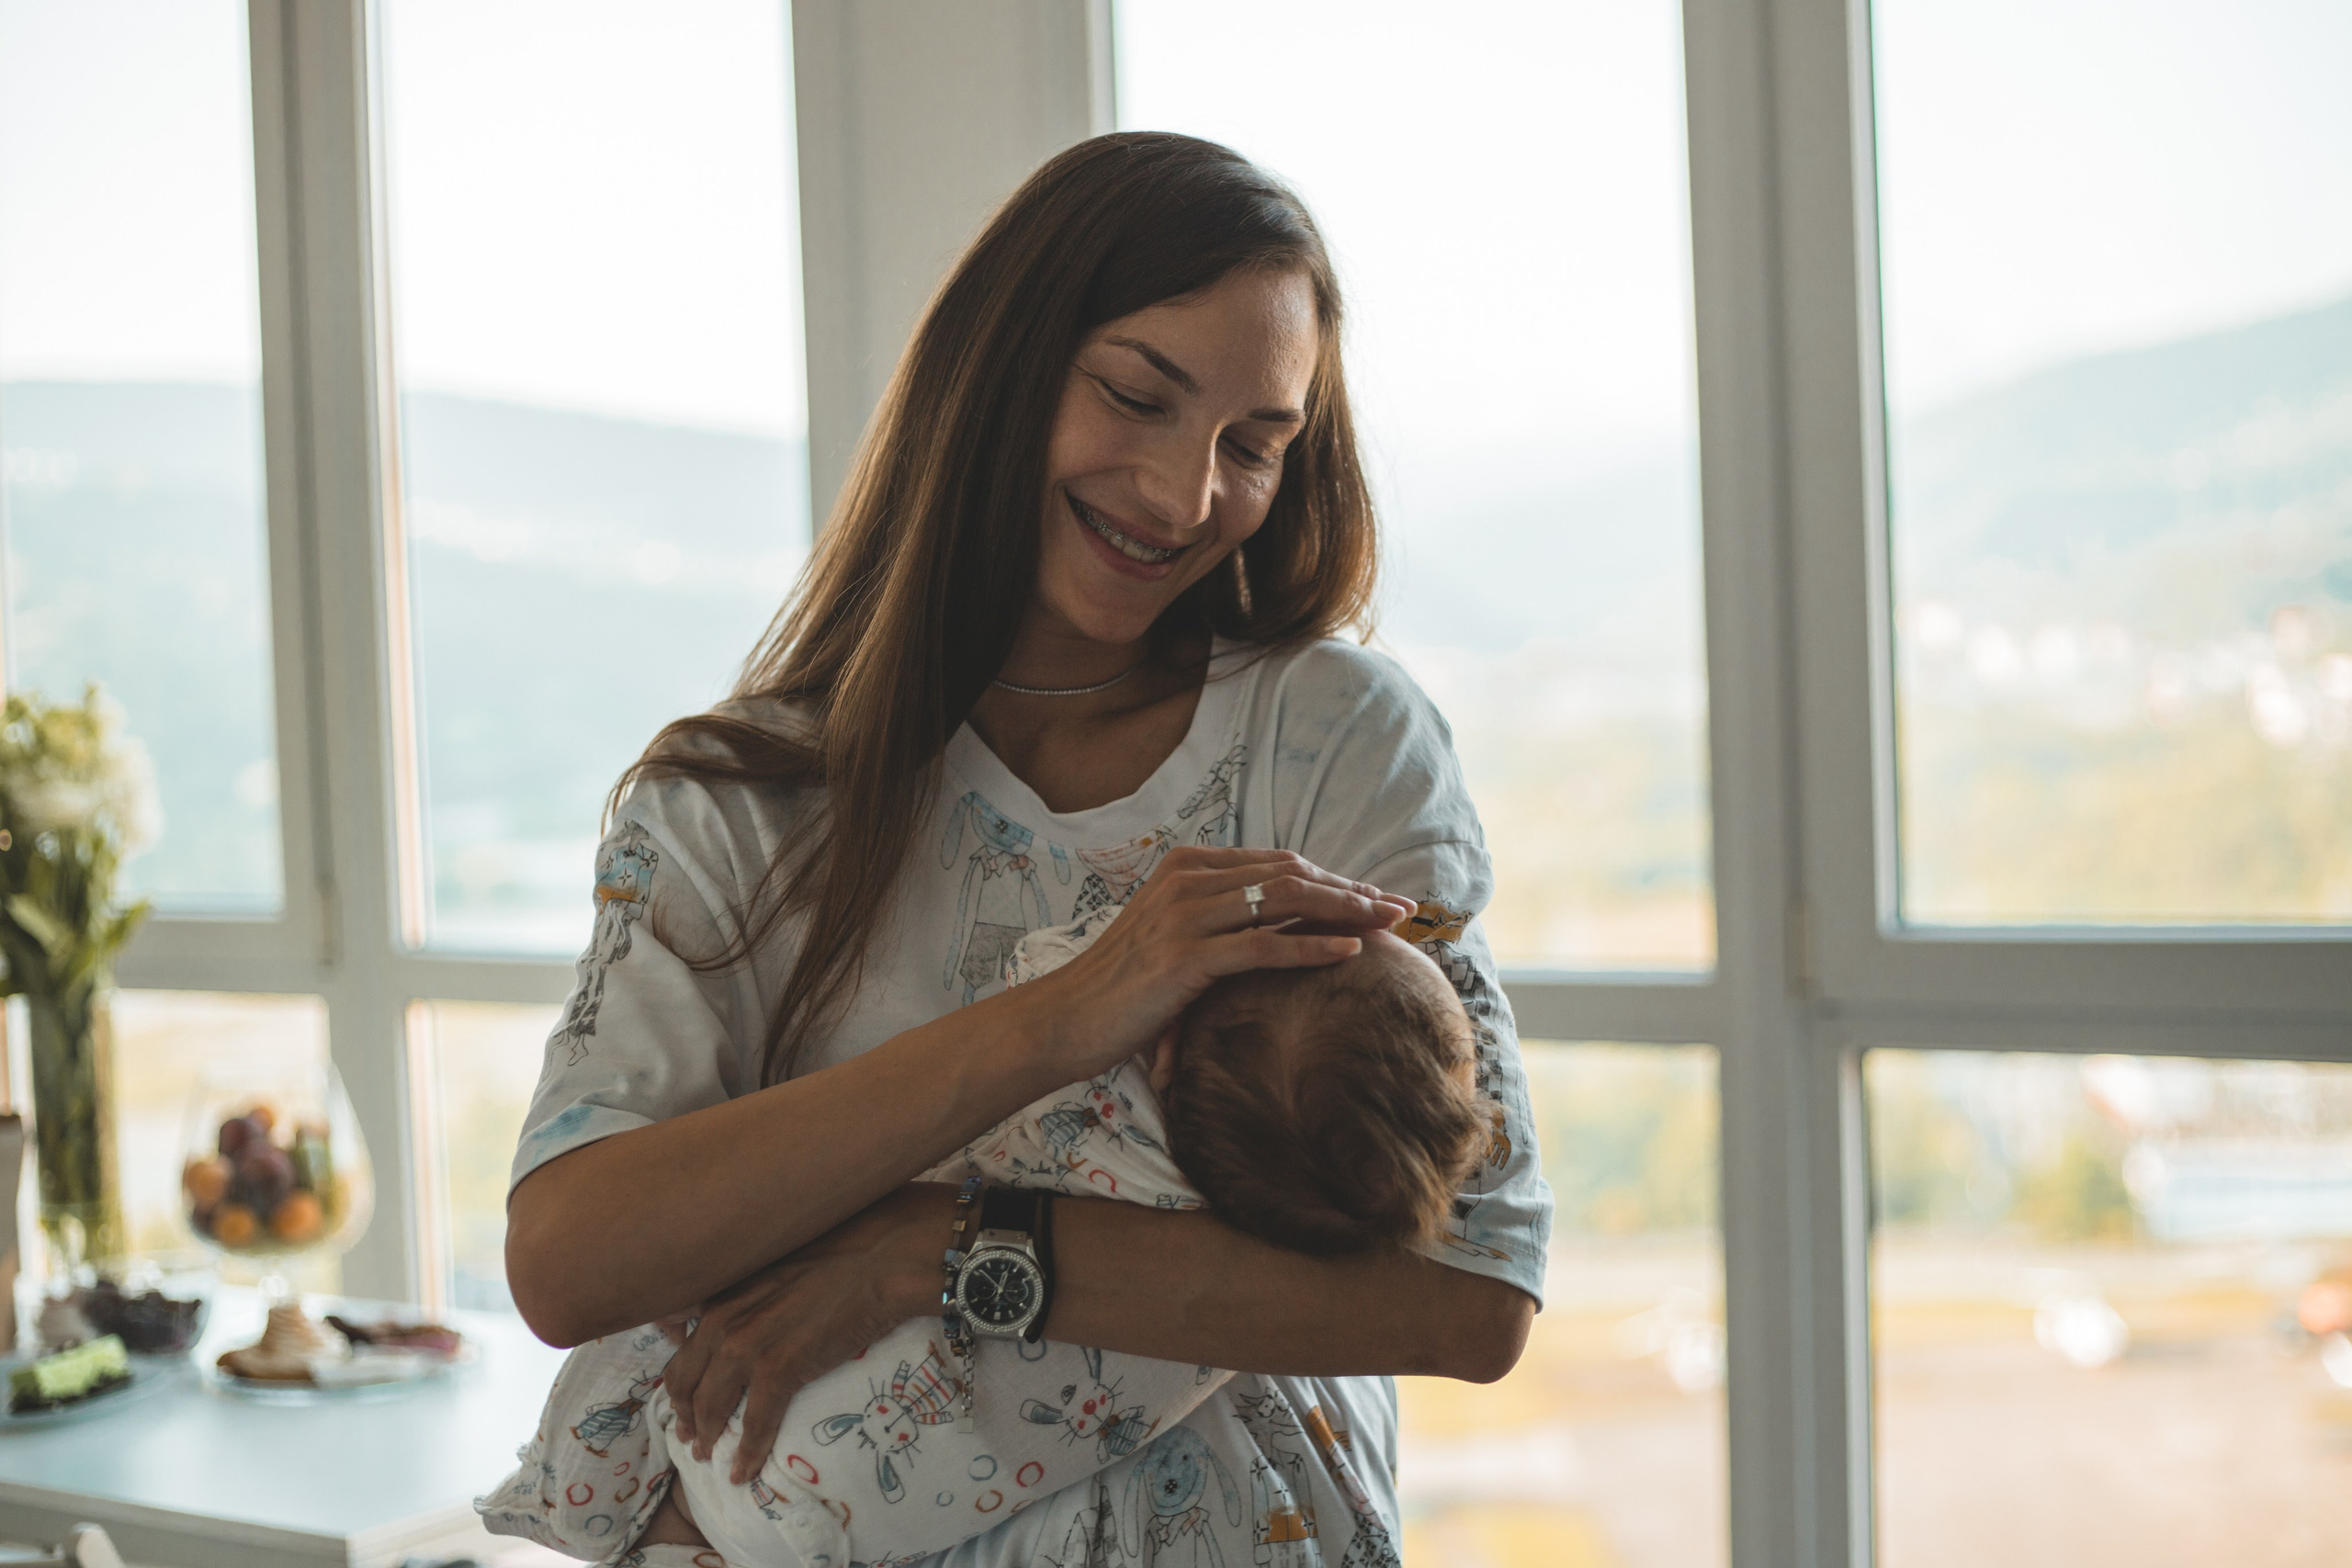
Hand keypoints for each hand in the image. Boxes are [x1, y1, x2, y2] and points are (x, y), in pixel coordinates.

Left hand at [665, 1184, 947, 1483]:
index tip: (685, 1401)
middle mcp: (723, 1320)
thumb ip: (751, 1291)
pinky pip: (753, 1425)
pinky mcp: (778, 1371)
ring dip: (707, 1439)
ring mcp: (748, 1347)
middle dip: (684, 1416)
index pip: (683, 1347)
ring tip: (711, 1458)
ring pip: (709, 1408)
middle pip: (683, 1383)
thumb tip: (745, 1314)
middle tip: (691, 1438)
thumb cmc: (842, 1256)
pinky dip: (745, 1454)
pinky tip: (743, 1472)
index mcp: (723, 1295)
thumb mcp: (778, 1267)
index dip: (681, 1382)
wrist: (881, 1262)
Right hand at [1015, 846, 1412, 1078]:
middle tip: (1400, 907)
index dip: (1331, 878)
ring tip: (1389, 924)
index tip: (1374, 897)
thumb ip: (1217, 920)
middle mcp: (1187, 880)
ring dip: (1345, 910)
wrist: (1065, 1018)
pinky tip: (1351, 952)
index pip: (1276, 864)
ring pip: (1283, 902)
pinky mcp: (1184, 956)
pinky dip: (1312, 946)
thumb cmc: (1123, 988)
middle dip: (1351, 889)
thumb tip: (1275, 924)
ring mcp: (1184, 915)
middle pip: (1289, 875)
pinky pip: (1263, 946)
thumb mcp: (1171, 938)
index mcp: (1185, 867)